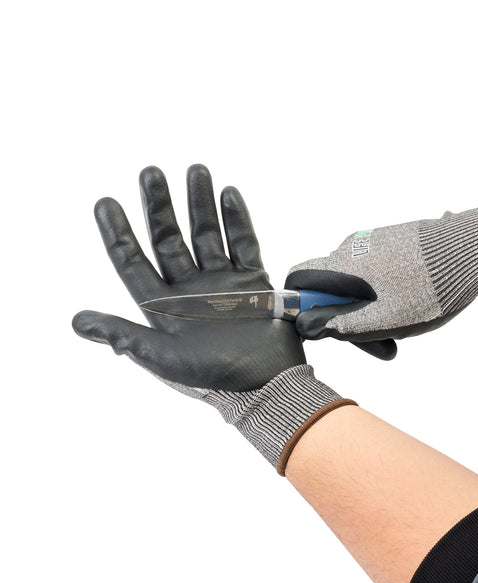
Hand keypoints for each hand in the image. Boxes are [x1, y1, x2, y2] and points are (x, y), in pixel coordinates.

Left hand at [73, 165, 352, 472]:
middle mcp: (190, 289)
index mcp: (164, 307)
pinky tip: (228, 194)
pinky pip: (244, 243)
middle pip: (169, 239)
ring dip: (199, 204)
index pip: (133, 262)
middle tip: (150, 173)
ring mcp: (221, 282)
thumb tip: (77, 321)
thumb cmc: (213, 376)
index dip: (117, 233)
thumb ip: (122, 335)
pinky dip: (237, 219)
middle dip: (159, 207)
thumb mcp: (161, 357)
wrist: (265, 382)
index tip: (106, 202)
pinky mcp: (252, 281)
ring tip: (196, 171)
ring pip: (207, 234)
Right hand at [286, 203, 477, 356]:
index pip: (298, 277)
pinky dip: (386, 289)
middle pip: (331, 283)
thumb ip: (341, 325)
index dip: (303, 303)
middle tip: (380, 340)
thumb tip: (306, 326)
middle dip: (347, 313)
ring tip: (405, 324)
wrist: (474, 248)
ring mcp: (375, 240)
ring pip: (357, 278)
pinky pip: (377, 267)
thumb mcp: (383, 319)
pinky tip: (415, 303)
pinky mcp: (395, 238)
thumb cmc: (427, 289)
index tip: (326, 325)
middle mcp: (352, 247)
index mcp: (342, 265)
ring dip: (371, 304)